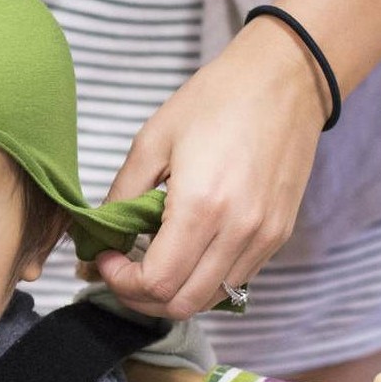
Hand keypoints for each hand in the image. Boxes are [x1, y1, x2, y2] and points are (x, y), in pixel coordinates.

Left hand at [93, 17, 328, 318]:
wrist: (286, 77)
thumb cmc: (216, 100)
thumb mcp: (152, 141)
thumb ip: (120, 196)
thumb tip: (94, 238)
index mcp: (202, 207)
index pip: (156, 282)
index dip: (120, 281)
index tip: (105, 256)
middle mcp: (239, 231)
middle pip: (181, 303)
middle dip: (140, 296)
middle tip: (120, 269)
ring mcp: (263, 237)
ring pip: (209, 299)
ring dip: (171, 293)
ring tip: (150, 262)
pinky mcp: (278, 235)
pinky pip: (234, 281)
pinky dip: (201, 281)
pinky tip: (184, 253)